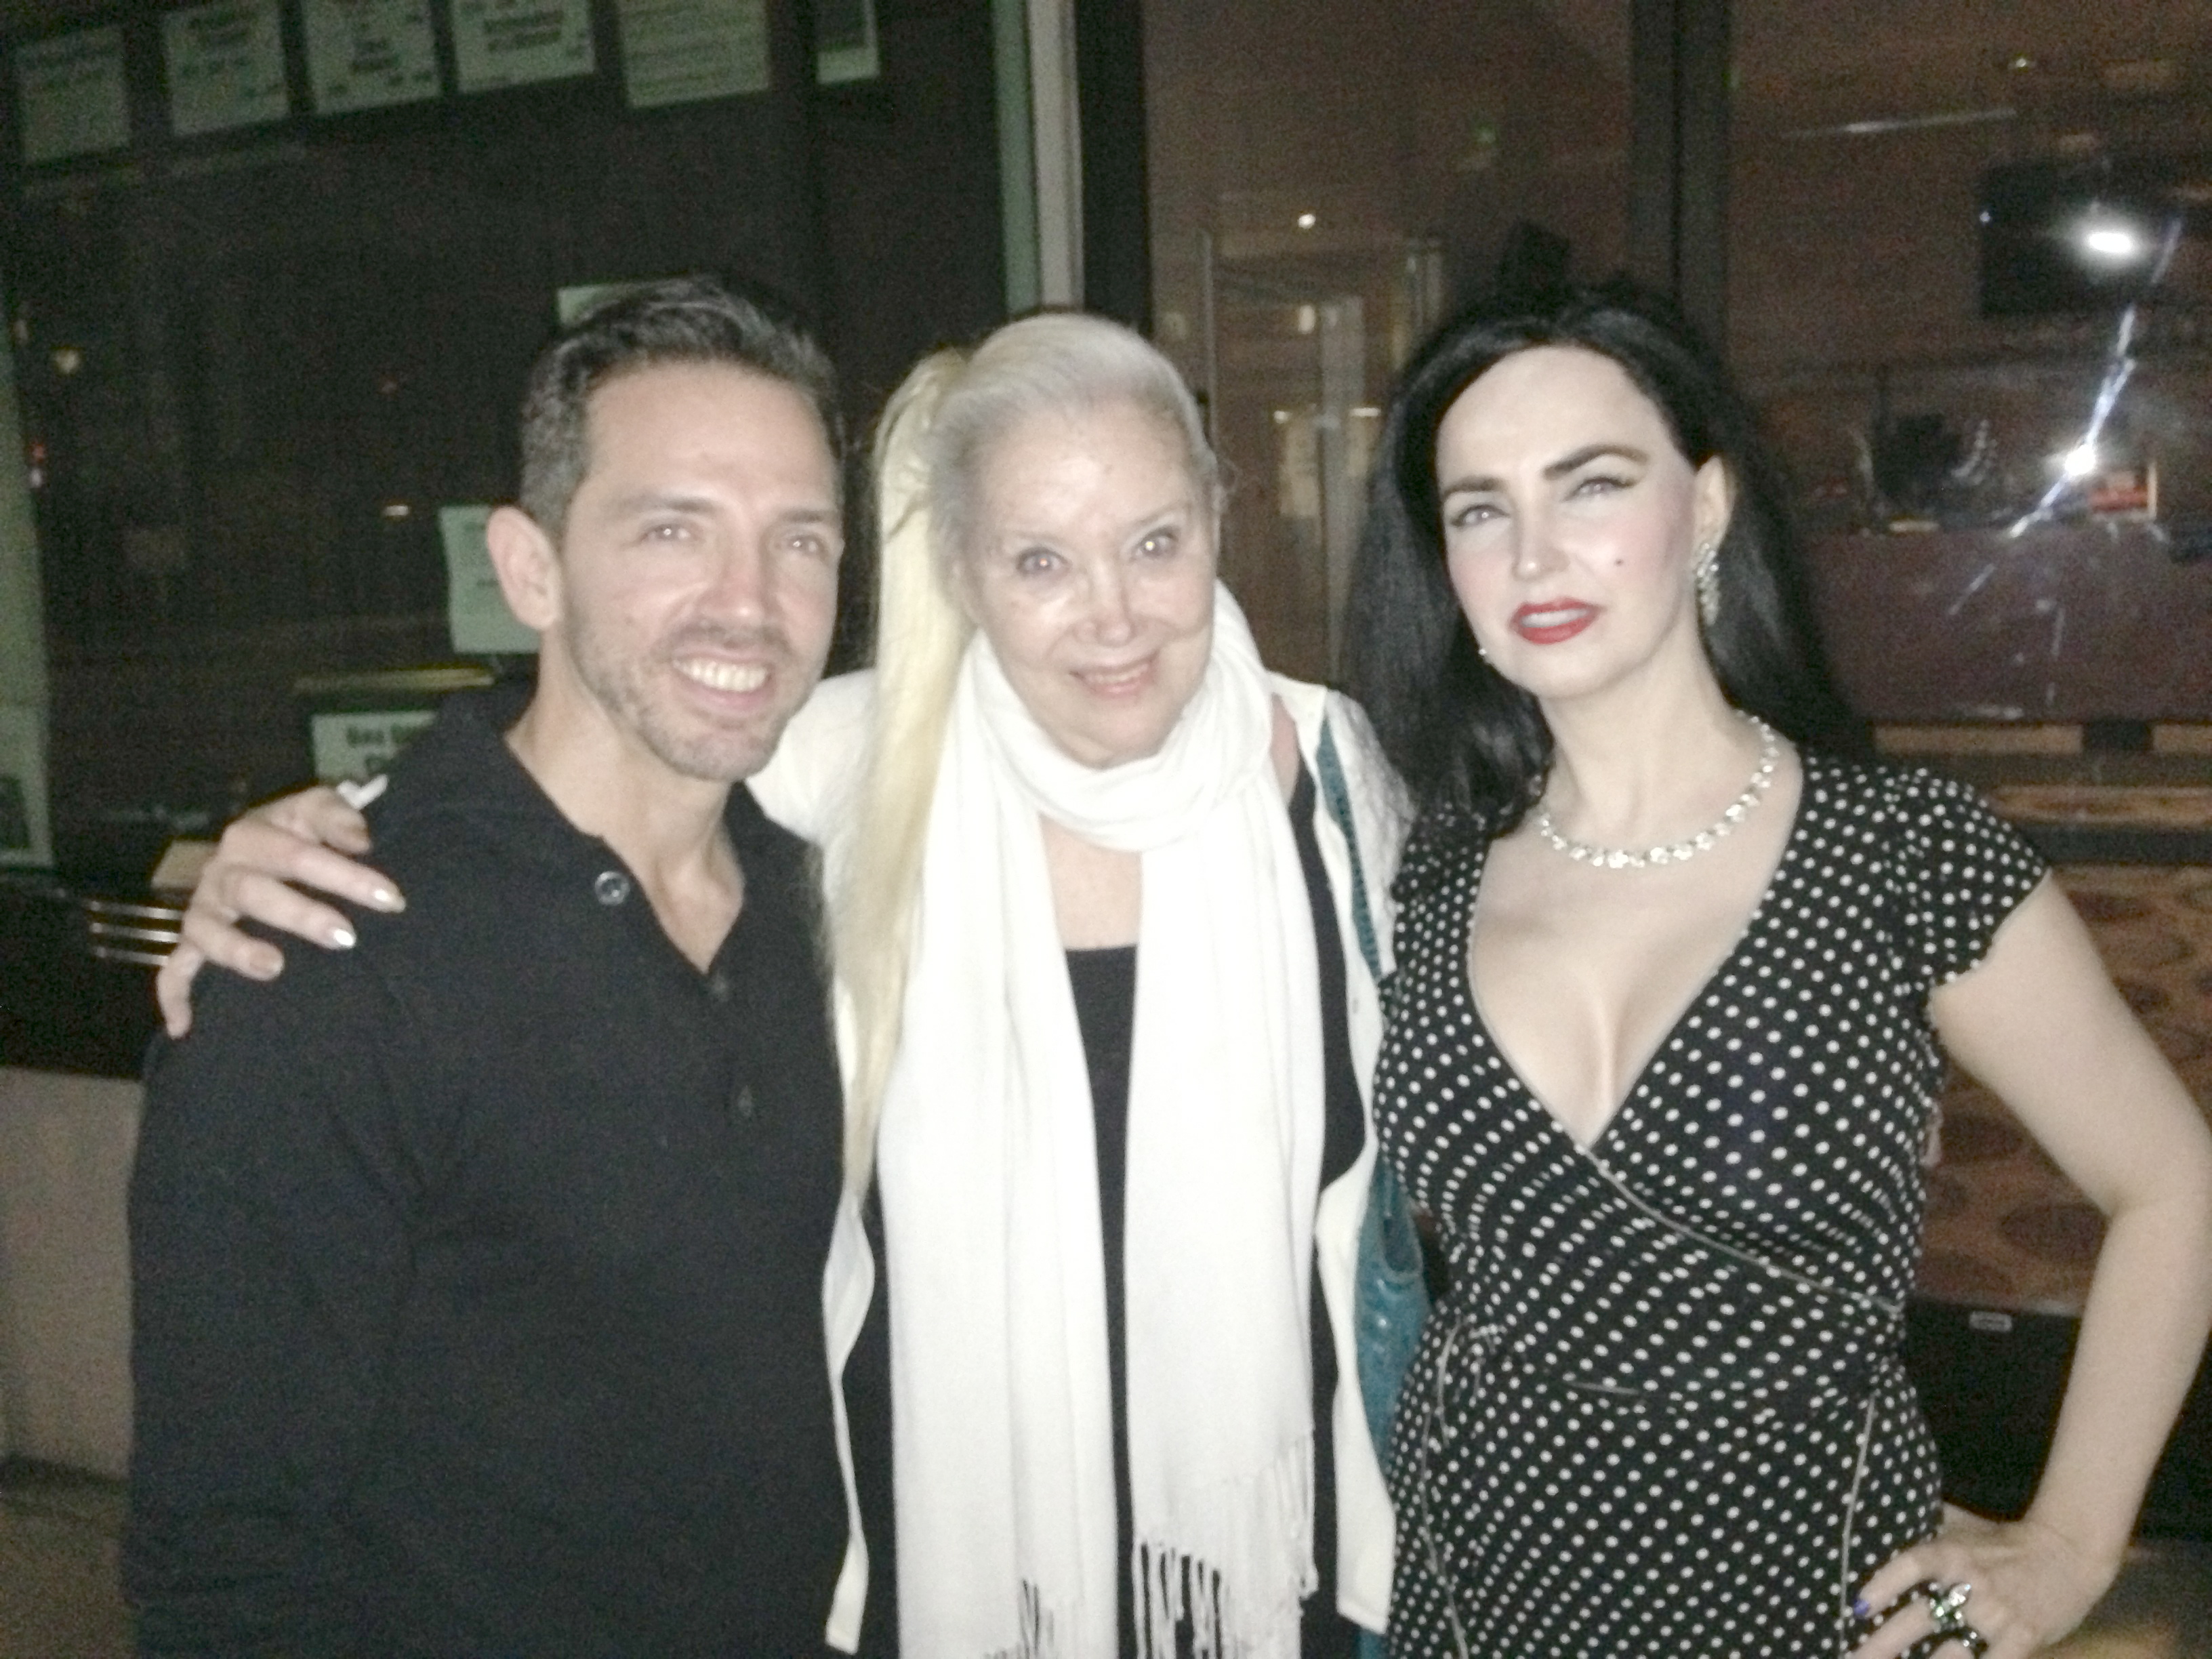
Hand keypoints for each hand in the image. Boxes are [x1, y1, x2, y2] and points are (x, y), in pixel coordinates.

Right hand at [154, 786, 401, 1037]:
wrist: (260, 846)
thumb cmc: (298, 832)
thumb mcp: (315, 810)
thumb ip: (337, 817)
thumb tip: (360, 840)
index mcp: (255, 834)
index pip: (300, 853)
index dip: (346, 874)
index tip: (391, 899)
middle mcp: (223, 869)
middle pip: (253, 891)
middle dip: (299, 914)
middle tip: (345, 937)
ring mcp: (205, 906)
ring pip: (208, 929)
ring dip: (237, 950)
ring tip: (274, 968)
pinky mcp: (193, 939)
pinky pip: (174, 969)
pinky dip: (175, 996)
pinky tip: (184, 1026)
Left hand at [1849, 1505, 2117, 1658]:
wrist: (2068, 1552)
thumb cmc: (2006, 1542)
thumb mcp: (1964, 1525)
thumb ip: (1928, 1524)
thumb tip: (1880, 1513)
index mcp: (1953, 1553)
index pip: (1910, 1565)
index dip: (1883, 1585)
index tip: (1858, 1609)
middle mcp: (1971, 1584)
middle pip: (1920, 1617)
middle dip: (1883, 1644)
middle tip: (1853, 1657)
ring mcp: (1997, 1615)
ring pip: (1951, 1652)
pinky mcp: (2023, 1638)